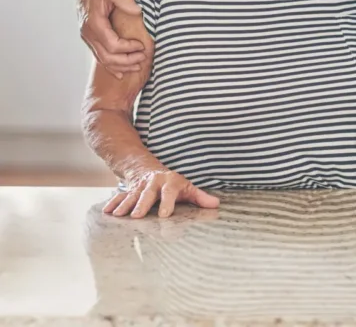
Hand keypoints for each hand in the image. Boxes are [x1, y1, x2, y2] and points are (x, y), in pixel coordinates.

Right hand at [78, 0, 145, 76]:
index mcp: (94, 22)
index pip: (113, 45)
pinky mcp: (91, 37)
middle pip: (108, 57)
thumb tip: (137, 11)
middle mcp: (88, 32)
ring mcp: (88, 36)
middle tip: (144, 58)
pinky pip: (100, 56)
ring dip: (121, 66)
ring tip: (137, 66)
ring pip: (103, 59)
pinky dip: (111, 66)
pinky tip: (121, 73)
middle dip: (127, 61)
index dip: (129, 49)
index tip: (142, 46)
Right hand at [103, 169, 219, 218]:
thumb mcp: (187, 188)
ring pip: (131, 196)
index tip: (164, 215)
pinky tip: (107, 212)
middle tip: (137, 216)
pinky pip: (119, 197)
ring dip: (125, 205)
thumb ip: (200, 197)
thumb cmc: (172, 184)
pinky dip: (113, 204)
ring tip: (118, 216)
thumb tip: (216, 205)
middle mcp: (153, 184)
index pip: (169, 192)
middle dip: (142, 204)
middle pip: (148, 194)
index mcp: (169, 183)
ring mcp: (139, 187)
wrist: (149, 169)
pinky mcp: (128, 191)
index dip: (167, 203)